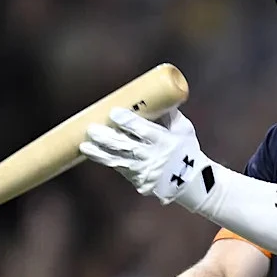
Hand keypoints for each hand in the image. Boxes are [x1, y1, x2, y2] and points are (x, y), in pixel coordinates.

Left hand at [80, 107, 209, 206]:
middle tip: (91, 129)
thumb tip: (155, 94)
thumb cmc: (187, 149)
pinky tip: (93, 154)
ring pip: (118, 161)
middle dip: (106, 138)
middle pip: (125, 146)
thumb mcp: (184, 129)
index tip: (113, 112)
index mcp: (165, 141)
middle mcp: (153, 157)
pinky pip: (120, 170)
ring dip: (99, 153)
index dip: (127, 122)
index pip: (143, 130)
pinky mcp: (138, 181)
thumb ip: (169, 113)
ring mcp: (144, 171)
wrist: (192, 182)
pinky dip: (106, 161)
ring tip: (84, 146)